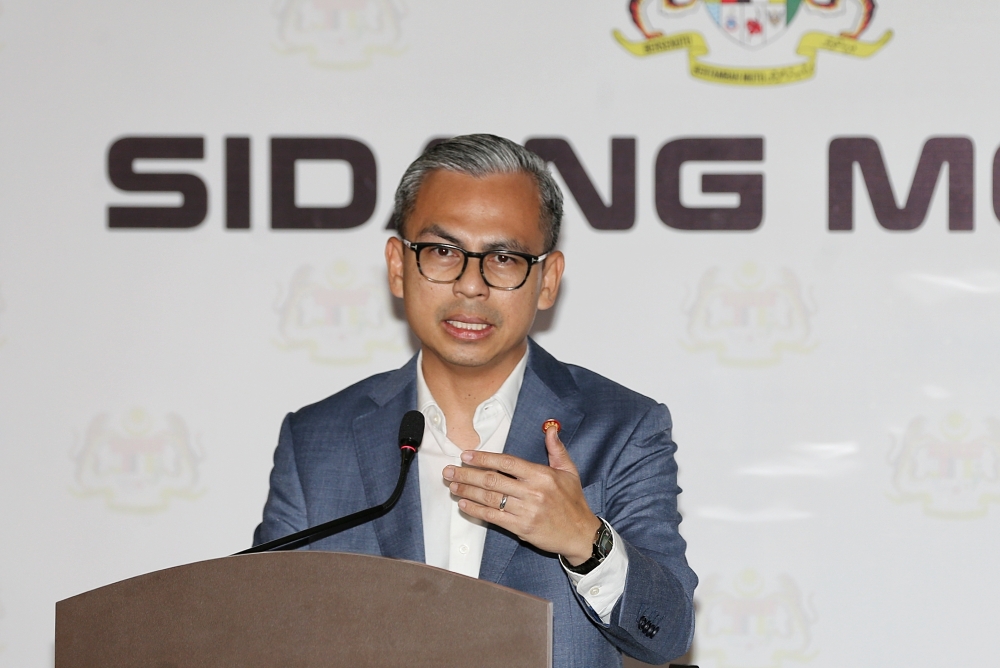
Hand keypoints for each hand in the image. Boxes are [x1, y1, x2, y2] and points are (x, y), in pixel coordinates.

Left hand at [443, 423, 601, 565]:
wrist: (581, 534)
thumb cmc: (573, 502)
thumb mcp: (570, 471)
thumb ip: (557, 449)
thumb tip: (550, 429)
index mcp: (542, 475)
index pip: (506, 463)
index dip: (484, 458)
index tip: (466, 456)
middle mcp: (533, 492)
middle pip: (493, 480)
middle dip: (467, 474)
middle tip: (450, 470)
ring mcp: (526, 511)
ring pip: (490, 499)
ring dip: (468, 491)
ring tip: (453, 485)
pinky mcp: (522, 528)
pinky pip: (493, 517)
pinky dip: (476, 510)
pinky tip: (464, 504)